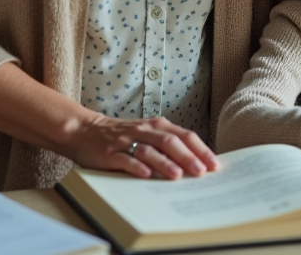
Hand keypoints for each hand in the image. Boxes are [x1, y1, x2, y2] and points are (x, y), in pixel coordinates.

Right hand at [71, 115, 219, 179]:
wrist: (86, 130)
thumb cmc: (124, 136)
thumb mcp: (148, 134)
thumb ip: (169, 145)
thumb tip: (197, 163)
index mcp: (157, 125)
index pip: (184, 135)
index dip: (200, 149)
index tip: (214, 165)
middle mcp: (144, 130)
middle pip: (170, 142)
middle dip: (187, 157)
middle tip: (201, 172)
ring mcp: (126, 141)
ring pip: (149, 150)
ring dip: (164, 163)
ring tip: (178, 176)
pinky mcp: (110, 153)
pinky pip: (125, 159)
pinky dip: (137, 167)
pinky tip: (146, 176)